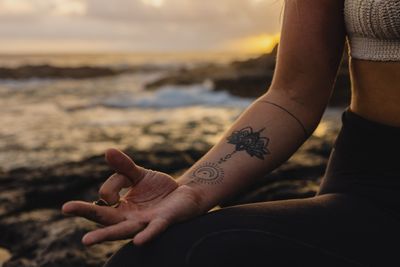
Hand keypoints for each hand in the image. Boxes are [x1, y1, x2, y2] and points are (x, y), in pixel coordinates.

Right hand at [62, 148, 203, 245]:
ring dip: (106, 235)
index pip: (105, 196)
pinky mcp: (164, 222)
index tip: (123, 185)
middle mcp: (129, 219)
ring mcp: (145, 222)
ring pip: (123, 230)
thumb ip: (123, 166)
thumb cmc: (159, 189)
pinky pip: (154, 230)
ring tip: (87, 241)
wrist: (186, 194)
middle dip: (86, 212)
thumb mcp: (139, 175)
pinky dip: (147, 234)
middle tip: (66, 208)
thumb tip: (107, 151)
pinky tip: (140, 240)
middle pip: (105, 218)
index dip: (110, 187)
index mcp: (121, 208)